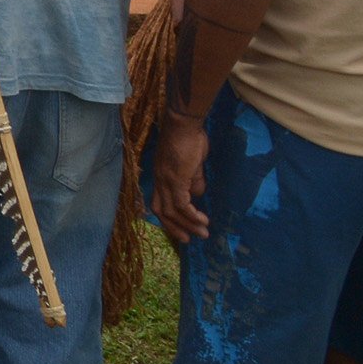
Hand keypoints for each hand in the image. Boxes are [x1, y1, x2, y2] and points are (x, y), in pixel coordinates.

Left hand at [151, 113, 211, 243]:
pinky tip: (203, 220)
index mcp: (161, 176)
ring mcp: (166, 180)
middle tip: (189, 239)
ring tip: (203, 233)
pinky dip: (191, 215)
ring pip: (172, 211)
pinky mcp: (176, 179)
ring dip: (187, 225)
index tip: (182, 229)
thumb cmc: (189, 139)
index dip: (168, 218)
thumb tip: (198, 193)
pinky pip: (181, 203)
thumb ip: (193, 179)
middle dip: (175, 228)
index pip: (159, 202)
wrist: (184, 124)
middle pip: (161, 211)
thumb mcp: (193, 164)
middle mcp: (159, 180)